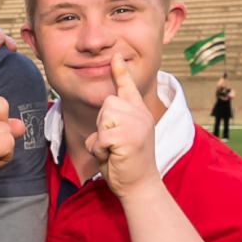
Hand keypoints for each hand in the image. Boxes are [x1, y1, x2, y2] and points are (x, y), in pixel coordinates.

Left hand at [84, 54, 157, 197]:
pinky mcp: (129, 136)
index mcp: (139, 113)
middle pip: (108, 103)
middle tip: (115, 145)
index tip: (116, 55)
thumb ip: (113, 122)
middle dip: (103, 124)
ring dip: (101, 137)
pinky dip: (100, 150)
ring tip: (114, 150)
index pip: (128, 87)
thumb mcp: (119, 137)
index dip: (120, 71)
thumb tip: (104, 113)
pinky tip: (113, 157)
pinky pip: (100, 137)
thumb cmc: (125, 164)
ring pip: (104, 117)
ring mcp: (137, 124)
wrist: (140, 186)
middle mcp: (141, 114)